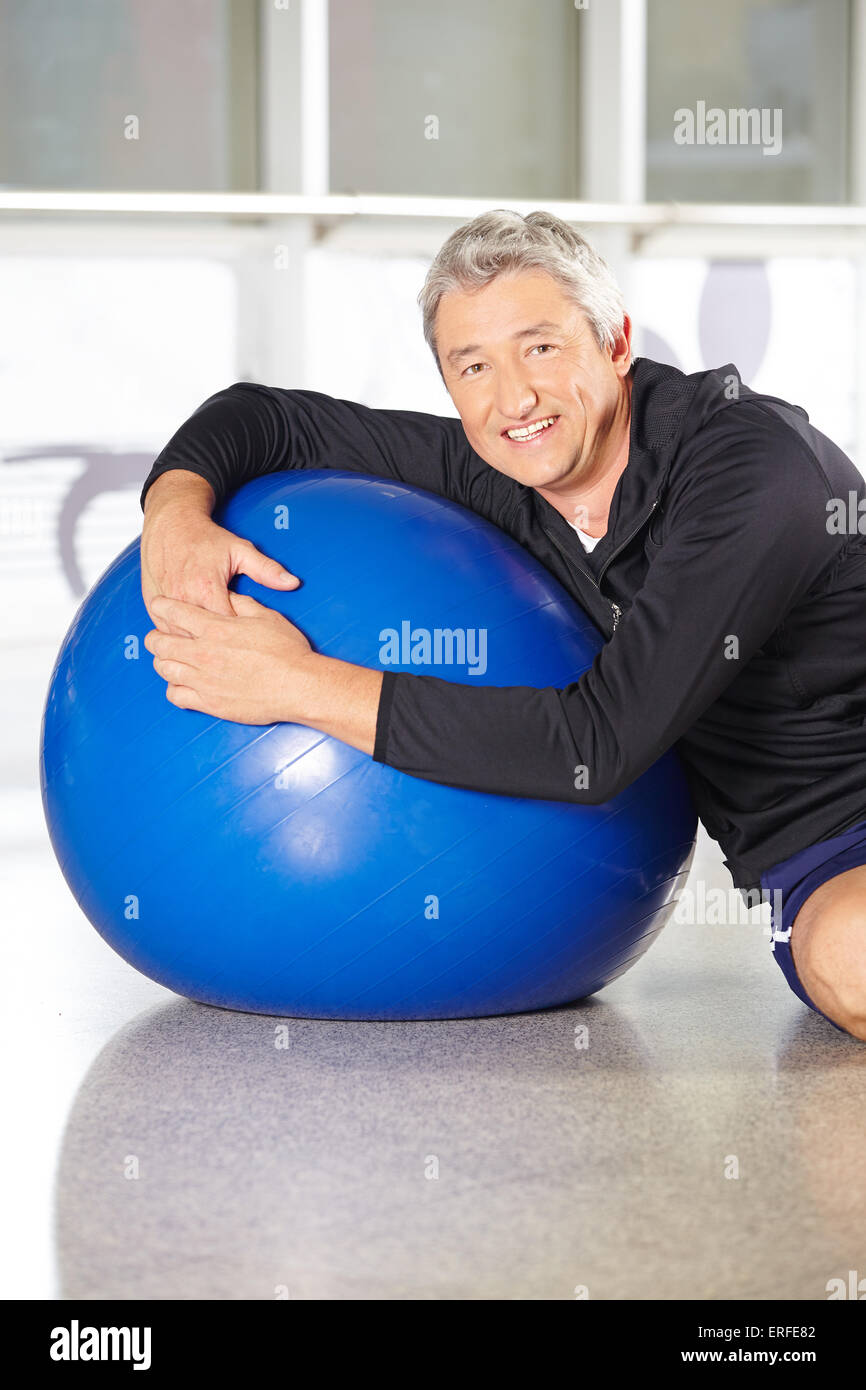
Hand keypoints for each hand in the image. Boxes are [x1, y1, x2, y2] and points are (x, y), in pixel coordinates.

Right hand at [141, 480, 299, 633]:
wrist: (170, 523)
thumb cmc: (206, 537)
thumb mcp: (240, 550)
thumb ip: (266, 570)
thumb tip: (293, 583)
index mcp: (206, 588)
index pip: (227, 628)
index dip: (240, 636)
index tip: (251, 637)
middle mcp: (182, 598)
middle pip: (202, 637)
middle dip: (218, 644)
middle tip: (234, 647)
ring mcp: (164, 602)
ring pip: (180, 637)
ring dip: (195, 643)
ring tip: (214, 648)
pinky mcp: (151, 603)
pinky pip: (165, 629)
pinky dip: (177, 636)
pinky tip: (191, 640)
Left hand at [144, 591, 316, 724]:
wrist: (299, 686)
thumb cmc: (287, 651)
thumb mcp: (266, 616)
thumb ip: (241, 604)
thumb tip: (227, 596)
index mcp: (215, 628)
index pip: (174, 612)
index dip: (162, 605)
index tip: (160, 605)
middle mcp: (203, 653)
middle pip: (160, 643)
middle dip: (155, 636)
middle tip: (159, 636)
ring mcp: (204, 680)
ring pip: (164, 669)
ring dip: (163, 661)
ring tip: (170, 659)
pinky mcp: (209, 702)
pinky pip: (175, 695)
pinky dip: (174, 688)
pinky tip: (182, 683)